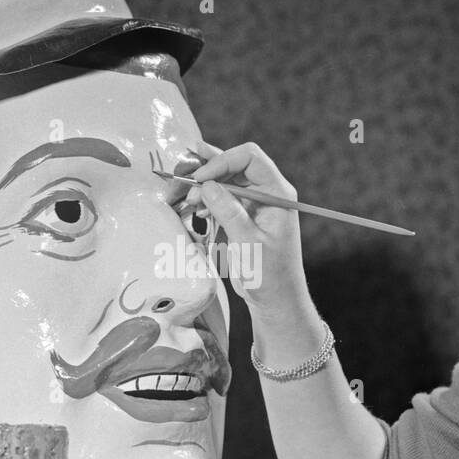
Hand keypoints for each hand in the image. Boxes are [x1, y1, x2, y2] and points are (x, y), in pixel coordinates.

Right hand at [188, 140, 312, 325]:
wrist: (276, 300)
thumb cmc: (270, 275)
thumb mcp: (249, 243)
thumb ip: (229, 211)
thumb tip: (207, 184)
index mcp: (278, 194)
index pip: (249, 158)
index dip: (222, 161)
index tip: (199, 179)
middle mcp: (267, 193)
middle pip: (234, 164)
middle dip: (207, 169)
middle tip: (180, 179)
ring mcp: (254, 203)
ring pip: (225, 180)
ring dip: (203, 184)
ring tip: (183, 196)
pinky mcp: (242, 215)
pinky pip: (221, 197)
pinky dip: (205, 198)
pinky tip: (194, 206)